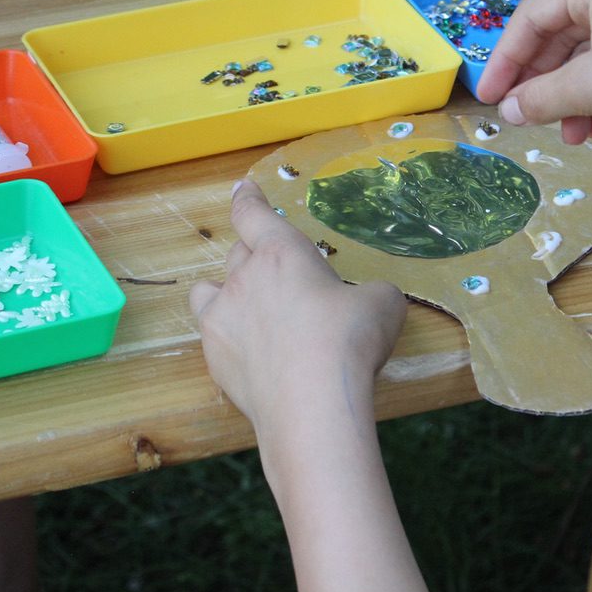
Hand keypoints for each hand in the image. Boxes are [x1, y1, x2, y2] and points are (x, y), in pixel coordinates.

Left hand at [189, 181, 406, 431]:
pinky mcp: (214, 358)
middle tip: (277, 273)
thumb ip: (369, 293)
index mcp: (282, 252)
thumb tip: (367, 301)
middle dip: (253, 256)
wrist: (311, 402)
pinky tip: (253, 355)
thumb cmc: (349, 340)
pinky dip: (229, 336)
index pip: (253, 214)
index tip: (242, 189)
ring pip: (209, 290)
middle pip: (237, 253)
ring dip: (226, 291)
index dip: (247, 199)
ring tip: (247, 308)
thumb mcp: (382, 303)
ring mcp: (222, 318)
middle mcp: (244, 277)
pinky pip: (213, 334)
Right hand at [476, 0, 591, 145]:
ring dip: (568, 98)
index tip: (489, 97)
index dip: (506, 59)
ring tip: (566, 135)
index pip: (532, 16)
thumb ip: (541, 97)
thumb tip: (509, 113)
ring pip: (584, 56)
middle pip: (558, 36)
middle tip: (522, 118)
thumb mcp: (590, 86)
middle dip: (540, 83)